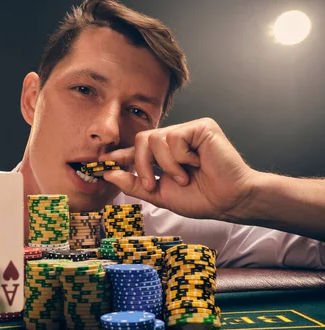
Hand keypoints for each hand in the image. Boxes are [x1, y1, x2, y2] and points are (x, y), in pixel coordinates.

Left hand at [100, 118, 255, 220]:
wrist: (228, 201)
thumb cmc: (200, 198)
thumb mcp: (160, 194)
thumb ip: (135, 184)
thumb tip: (109, 174)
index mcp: (165, 155)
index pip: (137, 149)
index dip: (120, 155)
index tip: (102, 162)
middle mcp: (175, 139)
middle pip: (141, 139)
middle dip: (142, 165)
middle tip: (154, 184)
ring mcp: (188, 131)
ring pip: (155, 139)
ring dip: (167, 165)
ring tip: (185, 177)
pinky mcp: (201, 127)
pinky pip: (174, 138)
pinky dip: (181, 158)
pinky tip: (197, 163)